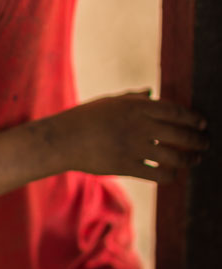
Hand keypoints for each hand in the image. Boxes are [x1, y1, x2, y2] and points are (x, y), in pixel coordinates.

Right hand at [60, 89, 208, 183]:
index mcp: (136, 107)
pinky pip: (158, 175)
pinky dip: (170, 176)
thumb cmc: (85, 117)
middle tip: (205, 144)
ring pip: (174, 157)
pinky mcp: (127, 167)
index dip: (194, 118)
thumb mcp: (110, 101)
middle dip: (198, 140)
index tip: (202, 123)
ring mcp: (133, 147)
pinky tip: (173, 175)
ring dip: (189, 160)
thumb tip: (151, 91)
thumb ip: (133, 97)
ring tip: (194, 160)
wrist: (63, 139)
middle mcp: (139, 126)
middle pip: (180, 134)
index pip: (176, 112)